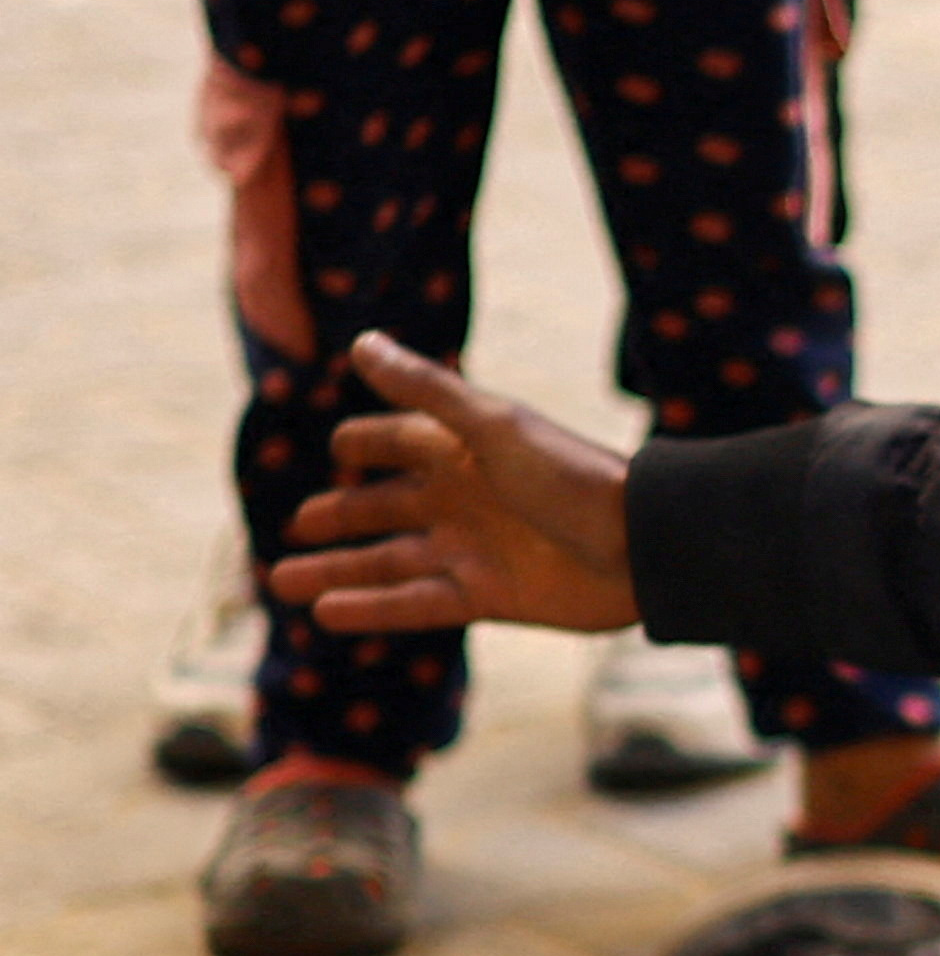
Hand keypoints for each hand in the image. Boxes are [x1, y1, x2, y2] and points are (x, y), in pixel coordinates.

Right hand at [265, 333, 638, 631]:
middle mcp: (464, 499)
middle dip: (339, 517)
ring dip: (338, 570)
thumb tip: (361, 342)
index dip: (367, 443)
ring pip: (389, 561)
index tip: (336, 448)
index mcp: (463, 449)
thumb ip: (425, 390)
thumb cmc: (572, 476)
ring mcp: (476, 550)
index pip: (399, 441)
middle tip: (291, 529)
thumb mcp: (492, 426)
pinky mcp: (491, 597)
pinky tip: (327, 614)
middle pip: (384, 508)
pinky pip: (418, 604)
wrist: (643, 546)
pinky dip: (373, 608)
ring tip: (279, 581)